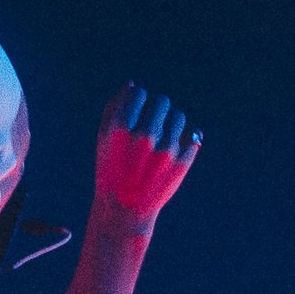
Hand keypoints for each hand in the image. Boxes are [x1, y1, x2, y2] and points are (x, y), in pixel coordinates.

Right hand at [93, 83, 200, 235]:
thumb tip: (132, 84)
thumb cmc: (111, 170)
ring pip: (179, 116)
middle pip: (162, 101)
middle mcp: (143, 138)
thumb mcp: (103, 140)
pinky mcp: (182, 162)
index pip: (138, 94)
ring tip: (164, 132)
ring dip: (172, 120)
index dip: (138, 99)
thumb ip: (114, 108)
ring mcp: (165, 150)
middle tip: (154, 118)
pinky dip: (184, 137)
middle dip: (158, 107)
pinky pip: (191, 134)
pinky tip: (173, 145)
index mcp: (119, 129)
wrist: (125, 210)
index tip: (137, 110)